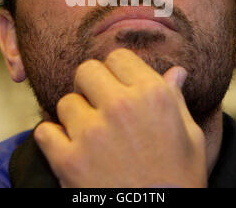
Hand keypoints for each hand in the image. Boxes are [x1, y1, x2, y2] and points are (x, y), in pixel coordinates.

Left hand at [34, 48, 206, 187]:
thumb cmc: (179, 179)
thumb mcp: (190, 137)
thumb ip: (176, 99)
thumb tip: (176, 72)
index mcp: (152, 95)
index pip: (118, 56)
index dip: (117, 69)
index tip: (117, 83)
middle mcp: (120, 107)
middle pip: (87, 70)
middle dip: (91, 83)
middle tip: (99, 103)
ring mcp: (92, 134)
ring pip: (66, 101)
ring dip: (75, 115)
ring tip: (90, 133)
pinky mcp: (69, 162)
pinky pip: (44, 132)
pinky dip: (53, 139)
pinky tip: (70, 148)